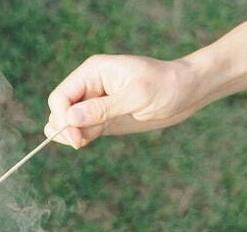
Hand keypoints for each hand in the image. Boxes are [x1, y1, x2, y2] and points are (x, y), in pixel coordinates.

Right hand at [45, 54, 204, 147]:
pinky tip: (91, 140)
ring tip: (89, 140)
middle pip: (58, 110)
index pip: (60, 96)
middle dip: (64, 128)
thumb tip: (71, 118)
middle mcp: (89, 86)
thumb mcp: (137, 96)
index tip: (77, 138)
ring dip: (71, 135)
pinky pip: (79, 130)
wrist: (188, 92)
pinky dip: (80, 138)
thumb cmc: (167, 86)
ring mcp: (94, 103)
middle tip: (81, 143)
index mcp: (93, 72)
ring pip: (65, 122)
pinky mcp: (101, 118)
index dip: (62, 117)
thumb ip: (103, 108)